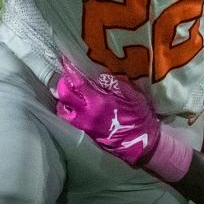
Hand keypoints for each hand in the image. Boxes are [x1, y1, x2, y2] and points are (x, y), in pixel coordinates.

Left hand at [54, 58, 191, 181]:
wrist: (141, 142)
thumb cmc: (139, 116)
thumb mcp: (132, 94)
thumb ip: (115, 82)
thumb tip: (100, 73)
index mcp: (100, 101)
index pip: (77, 83)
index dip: (69, 70)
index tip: (66, 61)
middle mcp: (87, 113)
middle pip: (64, 95)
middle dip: (62, 83)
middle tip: (67, 78)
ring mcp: (84, 124)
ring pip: (62, 109)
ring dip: (63, 99)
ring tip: (69, 93)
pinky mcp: (84, 133)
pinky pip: (68, 120)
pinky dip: (67, 111)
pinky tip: (72, 106)